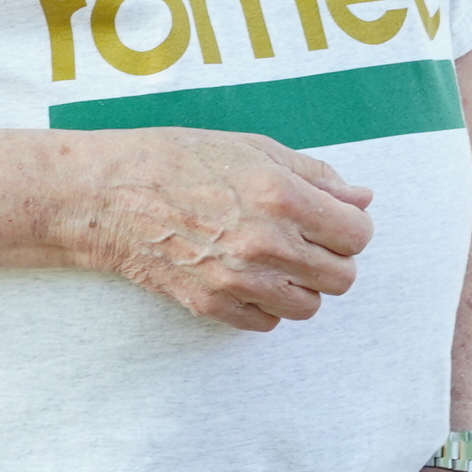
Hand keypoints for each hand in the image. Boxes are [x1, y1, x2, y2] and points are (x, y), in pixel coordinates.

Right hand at [64, 128, 373, 330]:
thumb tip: (362, 198)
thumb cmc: (179, 161)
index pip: (357, 235)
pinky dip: (266, 304)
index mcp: (284, 197)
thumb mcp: (254, 149)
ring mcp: (240, 280)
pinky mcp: (213, 305)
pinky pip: (267, 322)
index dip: (350, 227)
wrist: (109, 195)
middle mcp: (267, 243)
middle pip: (342, 277)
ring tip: (274, 259)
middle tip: (305, 240)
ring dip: (301, 285)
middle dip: (331, 258)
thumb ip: (316, 176)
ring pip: (308, 306)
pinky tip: (247, 277)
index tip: (333, 221)